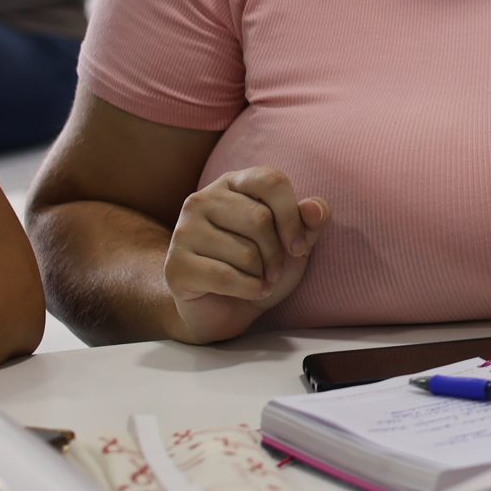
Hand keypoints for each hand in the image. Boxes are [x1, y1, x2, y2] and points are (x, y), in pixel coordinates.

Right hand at [162, 167, 331, 343]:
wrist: (226, 308)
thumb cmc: (262, 265)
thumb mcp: (296, 241)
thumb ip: (311, 220)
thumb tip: (315, 209)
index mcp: (233, 183)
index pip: (271, 181)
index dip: (292, 216)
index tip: (299, 247)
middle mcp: (202, 199)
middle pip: (259, 219)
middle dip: (277, 253)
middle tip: (275, 270)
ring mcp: (183, 231)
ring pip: (244, 252)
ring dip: (262, 274)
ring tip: (258, 279)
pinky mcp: (175, 265)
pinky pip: (224, 277)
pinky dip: (249, 289)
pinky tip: (252, 291)